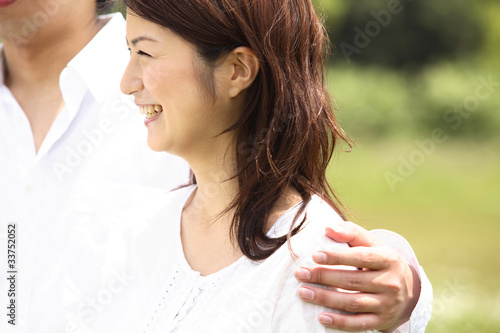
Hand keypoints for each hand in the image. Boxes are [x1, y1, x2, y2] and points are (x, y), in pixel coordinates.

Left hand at [294, 222, 420, 331]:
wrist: (408, 290)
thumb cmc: (381, 261)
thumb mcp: (372, 243)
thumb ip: (351, 232)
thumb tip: (328, 228)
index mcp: (388, 259)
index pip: (361, 257)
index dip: (338, 257)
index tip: (315, 255)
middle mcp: (390, 283)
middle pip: (352, 281)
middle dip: (323, 277)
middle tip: (301, 274)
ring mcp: (387, 304)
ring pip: (353, 303)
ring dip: (326, 299)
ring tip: (304, 292)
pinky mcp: (382, 321)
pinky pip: (358, 323)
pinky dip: (340, 322)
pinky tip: (322, 317)